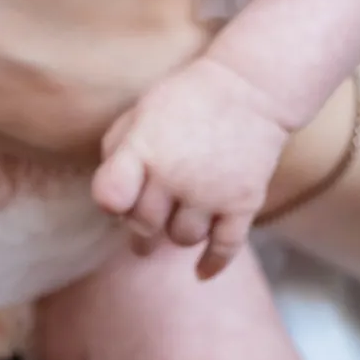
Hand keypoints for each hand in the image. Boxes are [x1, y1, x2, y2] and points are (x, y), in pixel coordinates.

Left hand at [93, 54, 289, 276]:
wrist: (249, 89)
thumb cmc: (186, 97)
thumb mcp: (142, 111)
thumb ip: (118, 149)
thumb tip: (109, 193)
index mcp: (144, 149)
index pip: (111, 197)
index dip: (111, 204)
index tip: (118, 201)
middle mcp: (175, 176)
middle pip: (145, 226)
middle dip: (140, 226)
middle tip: (144, 223)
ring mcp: (210, 193)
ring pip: (182, 239)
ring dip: (175, 235)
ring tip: (174, 223)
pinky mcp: (243, 204)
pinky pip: (224, 248)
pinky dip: (211, 264)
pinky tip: (199, 271)